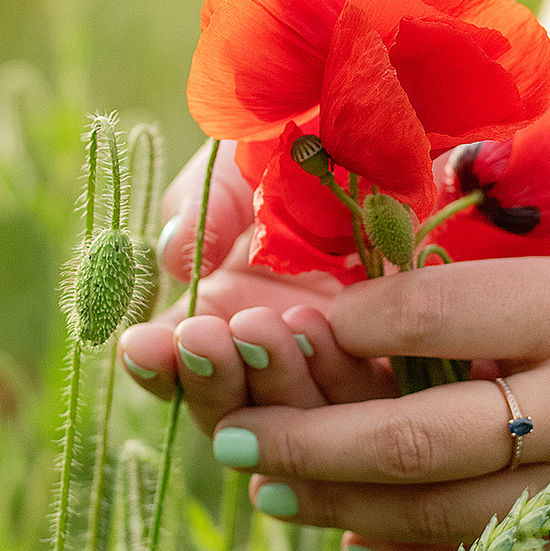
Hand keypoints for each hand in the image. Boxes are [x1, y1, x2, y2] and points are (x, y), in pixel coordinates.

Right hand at [117, 139, 395, 432]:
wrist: (407, 132)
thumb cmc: (314, 142)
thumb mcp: (245, 166)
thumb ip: (203, 206)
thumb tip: (173, 259)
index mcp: (219, 312)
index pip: (173, 363)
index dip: (154, 363)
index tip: (142, 346)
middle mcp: (272, 354)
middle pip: (227, 406)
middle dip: (210, 377)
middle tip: (204, 337)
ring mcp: (335, 369)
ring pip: (292, 419)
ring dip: (270, 380)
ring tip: (263, 326)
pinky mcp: (400, 372)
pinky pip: (365, 404)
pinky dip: (337, 377)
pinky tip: (322, 329)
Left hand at [189, 246, 549, 550]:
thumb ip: (511, 301)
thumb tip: (377, 322)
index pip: (428, 311)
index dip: (336, 328)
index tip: (275, 331)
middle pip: (412, 435)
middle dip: (302, 443)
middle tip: (226, 439)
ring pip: (438, 517)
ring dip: (340, 510)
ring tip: (271, 494)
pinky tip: (362, 543)